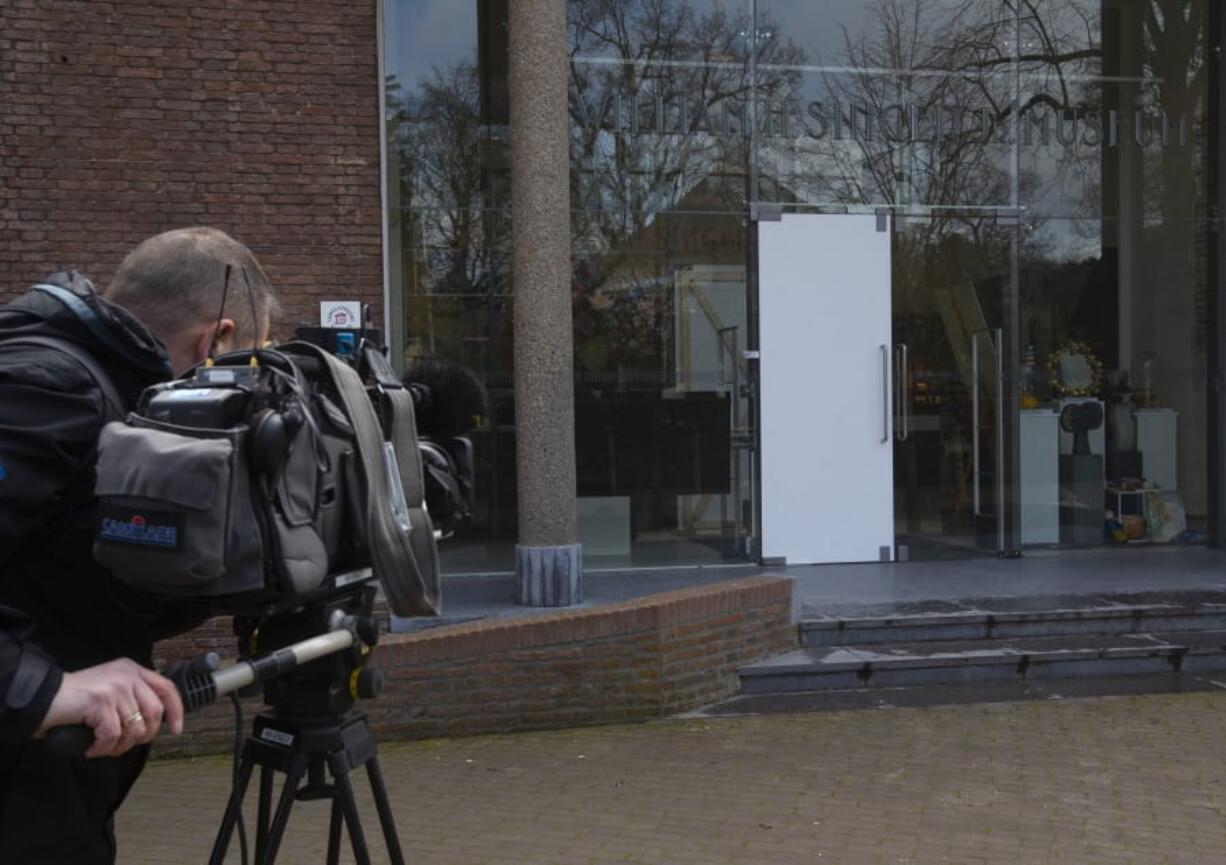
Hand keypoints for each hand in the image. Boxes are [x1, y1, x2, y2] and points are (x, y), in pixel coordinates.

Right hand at [37, 658, 184, 757]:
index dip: (176, 711)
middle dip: (143, 736)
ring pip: (136, 728)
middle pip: (155, 712)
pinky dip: (103, 748)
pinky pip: (113, 735)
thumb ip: (134, 698)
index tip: (176, 729)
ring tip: (103, 746)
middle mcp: (127, 674)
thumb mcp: (111, 690)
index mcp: (132, 670)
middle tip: (122, 744)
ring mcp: (115, 687)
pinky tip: (91, 747)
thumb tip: (157, 722)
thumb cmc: (75, 701)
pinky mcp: (101, 701)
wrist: (41, 698)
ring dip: (120, 746)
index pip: (167, 688)